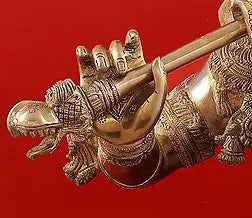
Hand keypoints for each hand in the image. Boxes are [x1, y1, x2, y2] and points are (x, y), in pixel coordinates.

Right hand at [75, 30, 166, 145]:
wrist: (124, 139)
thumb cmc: (143, 123)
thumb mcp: (157, 103)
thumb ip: (161, 83)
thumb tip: (157, 60)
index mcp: (137, 73)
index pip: (133, 50)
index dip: (132, 40)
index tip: (132, 36)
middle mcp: (120, 72)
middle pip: (115, 48)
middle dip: (117, 53)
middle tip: (120, 69)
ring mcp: (103, 77)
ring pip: (99, 52)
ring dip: (101, 55)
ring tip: (105, 70)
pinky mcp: (88, 84)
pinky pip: (83, 63)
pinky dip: (83, 54)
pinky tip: (84, 54)